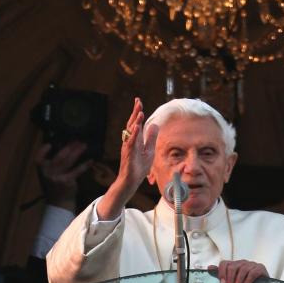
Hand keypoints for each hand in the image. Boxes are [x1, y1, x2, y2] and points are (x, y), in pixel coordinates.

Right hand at [35, 140, 90, 209]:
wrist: (59, 203)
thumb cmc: (55, 184)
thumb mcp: (49, 173)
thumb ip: (52, 162)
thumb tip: (63, 144)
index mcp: (42, 169)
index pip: (38, 159)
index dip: (42, 151)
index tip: (49, 144)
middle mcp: (48, 173)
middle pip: (59, 157)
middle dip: (69, 147)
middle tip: (77, 140)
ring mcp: (57, 178)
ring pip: (68, 161)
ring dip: (77, 152)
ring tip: (84, 145)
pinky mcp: (67, 182)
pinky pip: (77, 171)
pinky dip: (84, 165)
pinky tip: (90, 160)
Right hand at [95, 98, 158, 220]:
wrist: (131, 181)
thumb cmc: (139, 167)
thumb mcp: (149, 151)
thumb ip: (151, 138)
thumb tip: (154, 125)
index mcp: (135, 139)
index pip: (136, 123)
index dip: (137, 112)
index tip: (138, 101)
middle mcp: (130, 141)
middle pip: (132, 124)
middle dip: (135, 112)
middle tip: (138, 101)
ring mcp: (128, 147)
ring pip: (130, 132)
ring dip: (135, 121)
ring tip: (140, 112)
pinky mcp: (128, 154)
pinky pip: (131, 143)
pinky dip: (134, 134)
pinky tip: (137, 127)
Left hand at [210, 259, 269, 282]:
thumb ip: (222, 277)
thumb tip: (209, 268)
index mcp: (234, 265)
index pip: (224, 263)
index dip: (222, 273)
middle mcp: (242, 262)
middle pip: (233, 267)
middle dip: (230, 281)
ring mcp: (252, 264)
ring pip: (242, 270)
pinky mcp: (260, 268)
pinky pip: (252, 274)